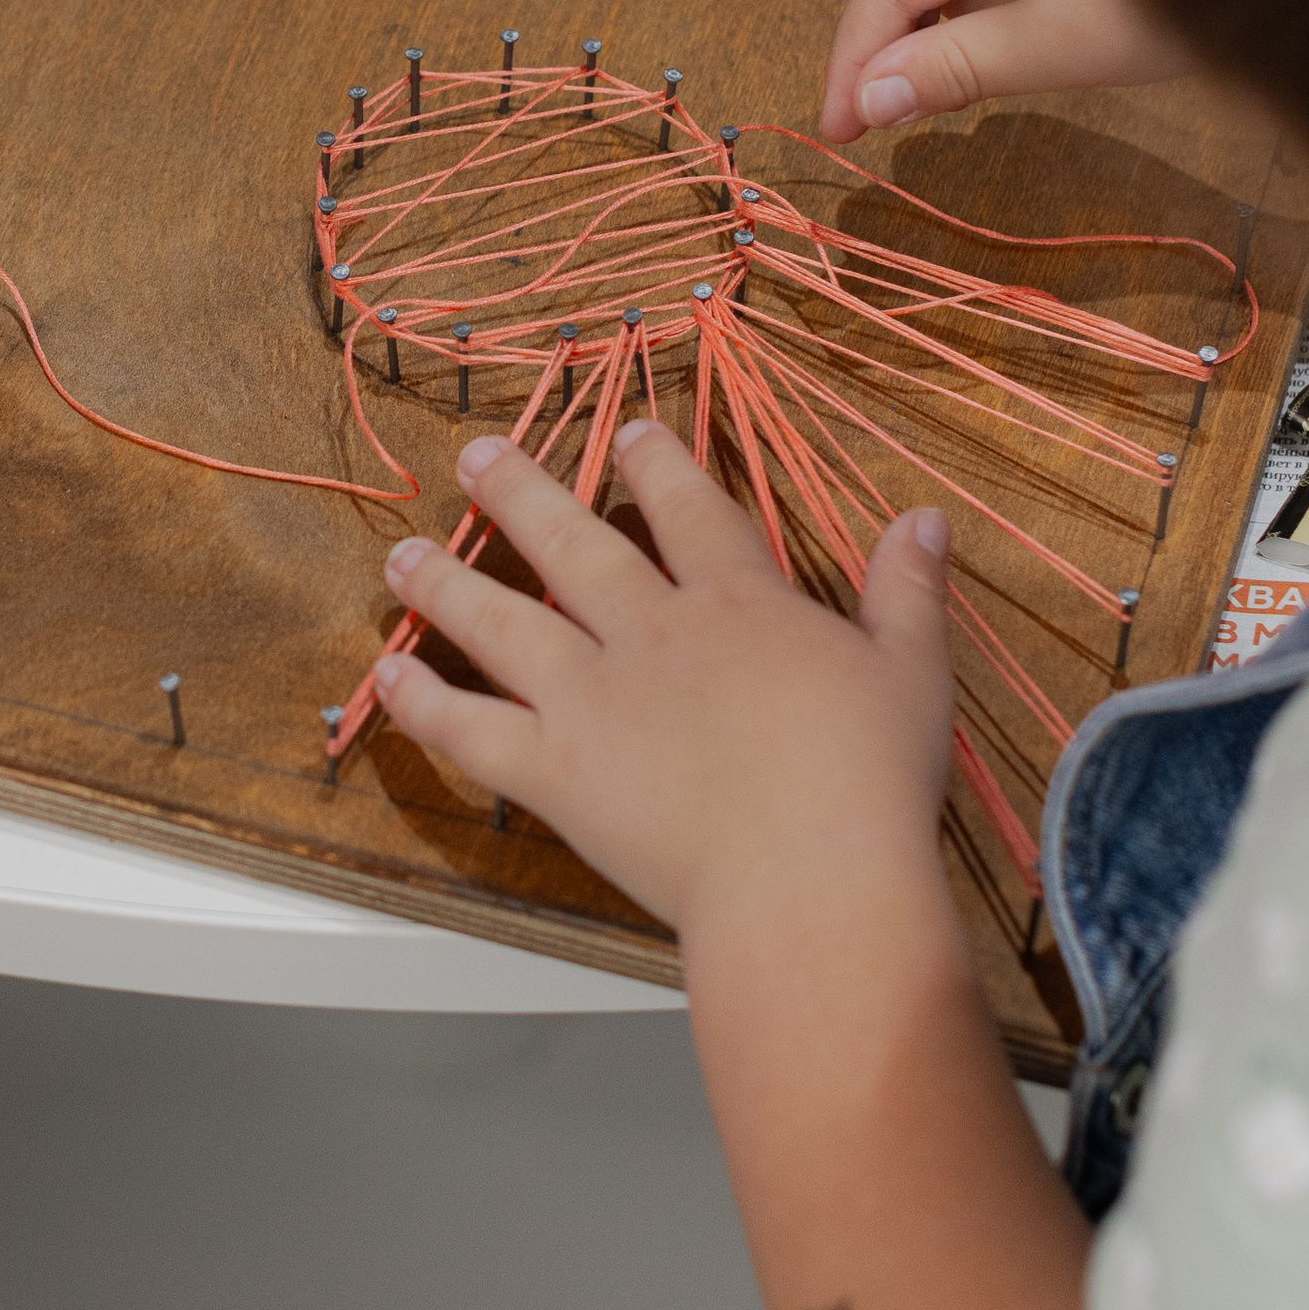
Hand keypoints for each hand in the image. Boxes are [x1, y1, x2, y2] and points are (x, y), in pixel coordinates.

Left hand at [374, 423, 956, 941]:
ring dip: (445, 581)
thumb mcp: (912, 673)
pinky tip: (387, 676)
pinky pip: (471, 729)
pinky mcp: (555, 771)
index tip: (627, 429)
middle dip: (519, 490)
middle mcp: (651, 633)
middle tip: (475, 453)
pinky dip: (423, 703)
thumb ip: (906, 591)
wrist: (810, 880)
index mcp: (738, 604)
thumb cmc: (871, 783)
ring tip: (400, 552)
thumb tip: (921, 516)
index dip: (656, 462)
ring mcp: (592, 698)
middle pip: (571, 542)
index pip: (688, 508)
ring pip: (502, 619)